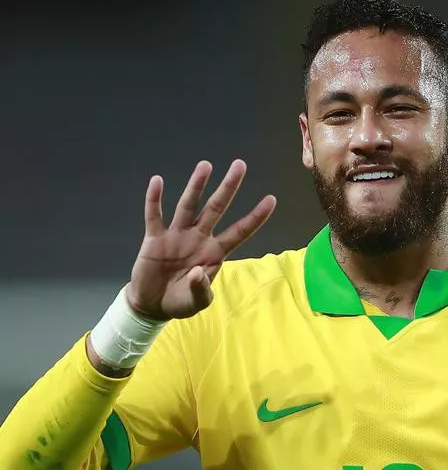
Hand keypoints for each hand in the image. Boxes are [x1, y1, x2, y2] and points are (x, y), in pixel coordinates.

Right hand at [127, 159, 275, 319]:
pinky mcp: (154, 238)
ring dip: (196, 186)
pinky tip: (157, 182)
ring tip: (206, 165)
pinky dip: (154, 199)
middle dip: (228, 187)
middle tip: (240, 164)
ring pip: (188, 206)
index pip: (240, 231)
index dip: (255, 217)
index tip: (272, 199)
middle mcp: (199, 238)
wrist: (153, 305)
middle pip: (216, 208)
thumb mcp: (197, 302)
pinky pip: (154, 215)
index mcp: (215, 252)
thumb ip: (201, 289)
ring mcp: (177, 235)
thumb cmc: (181, 301)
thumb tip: (198, 272)